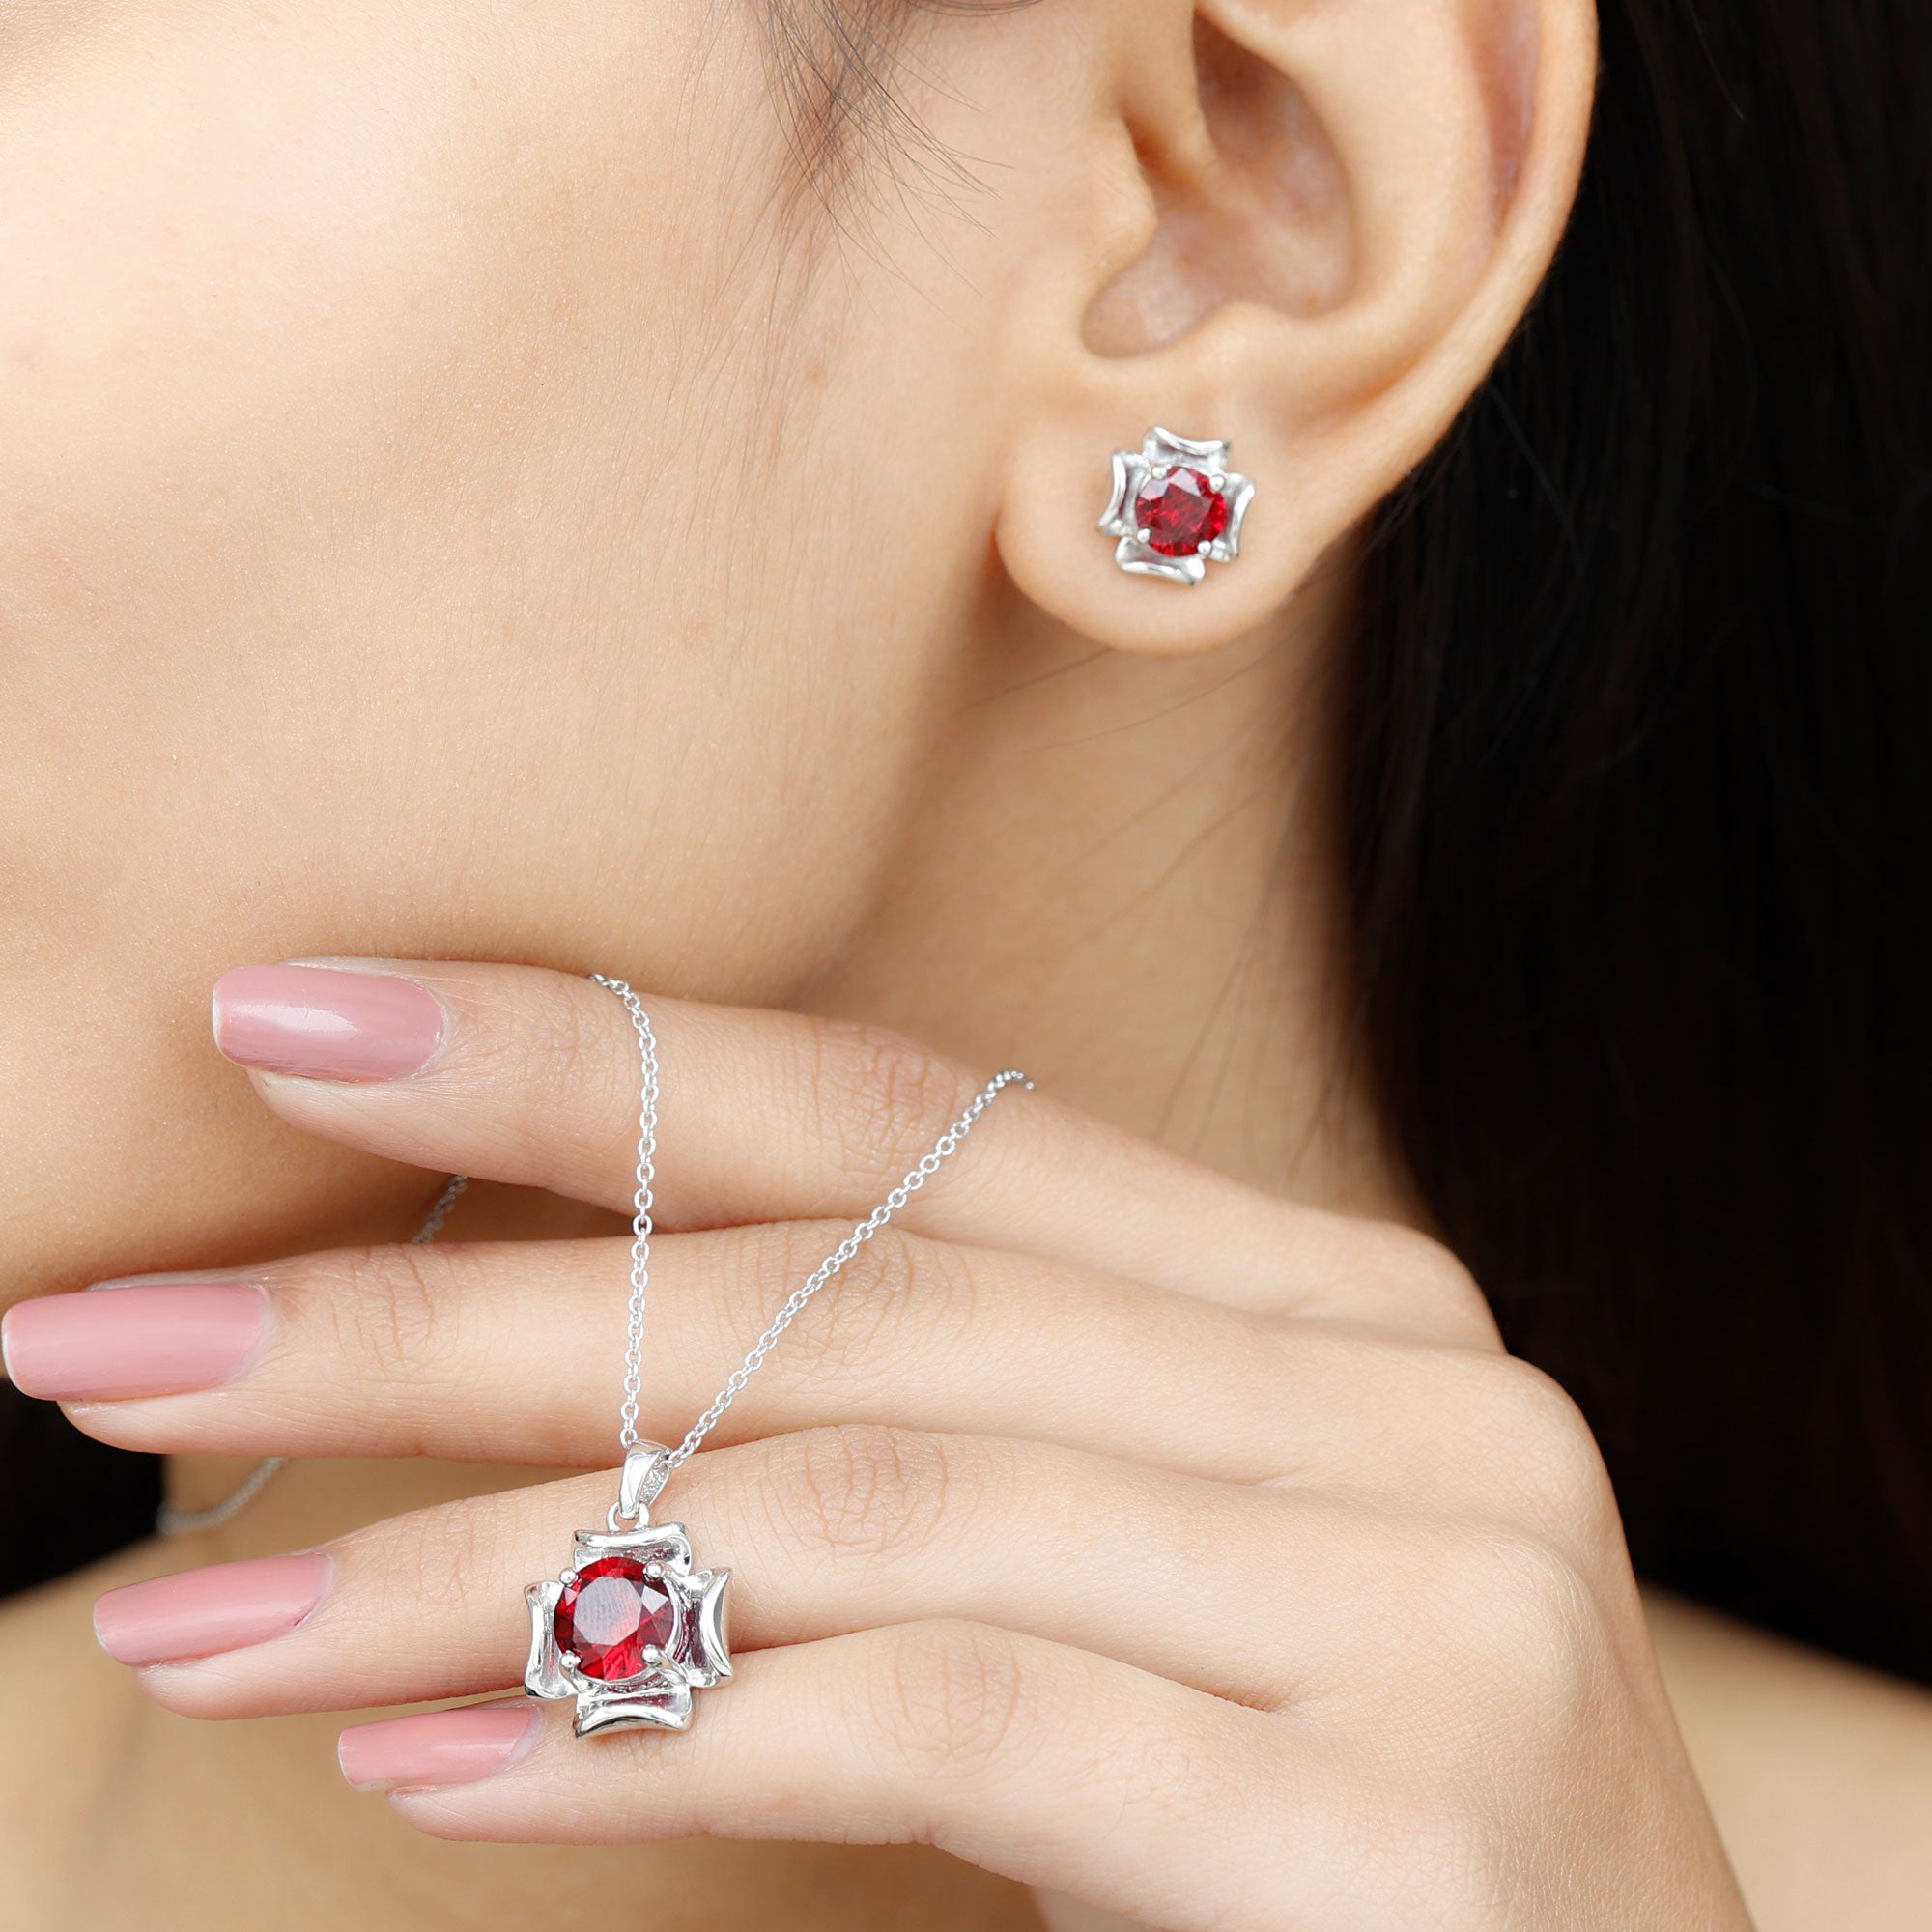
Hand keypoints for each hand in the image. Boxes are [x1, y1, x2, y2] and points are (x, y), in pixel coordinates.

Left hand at [36, 962, 1749, 1929]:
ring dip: (488, 1559)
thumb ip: (931, 1452)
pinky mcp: (1399, 1807)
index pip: (906, 1118)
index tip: (297, 1031)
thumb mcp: (1137, 1573)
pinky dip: (656, 1737)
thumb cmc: (1325, 1809)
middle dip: (450, 1312)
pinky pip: (940, 1721)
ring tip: (203, 1607)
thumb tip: (549, 1431)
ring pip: (855, 1501)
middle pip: (841, 1295)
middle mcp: (1388, 1390)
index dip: (596, 1057)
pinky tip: (430, 1758)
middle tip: (123, 1342)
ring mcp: (1420, 1583)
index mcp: (1322, 1299)